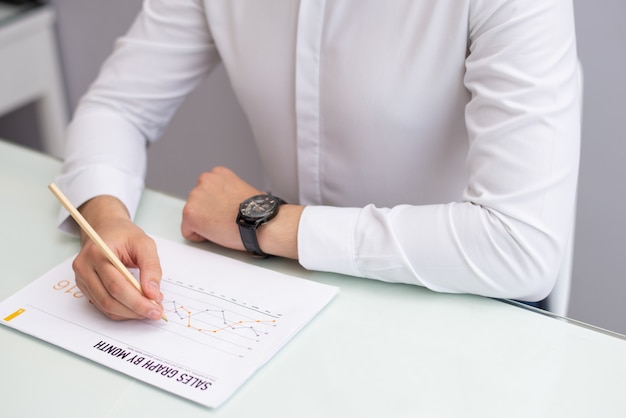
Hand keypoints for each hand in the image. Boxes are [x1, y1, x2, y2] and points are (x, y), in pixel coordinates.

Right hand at [72, 196, 163, 320]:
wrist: (107, 229)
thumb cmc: (125, 235)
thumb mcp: (145, 244)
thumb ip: (151, 267)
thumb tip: (153, 294)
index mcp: (97, 253)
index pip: (117, 285)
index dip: (137, 301)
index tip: (156, 308)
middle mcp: (84, 267)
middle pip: (109, 299)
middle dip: (135, 310)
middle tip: (155, 312)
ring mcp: (81, 278)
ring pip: (105, 306)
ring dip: (128, 313)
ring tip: (148, 310)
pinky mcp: (84, 287)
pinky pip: (102, 305)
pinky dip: (121, 310)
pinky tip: (136, 307)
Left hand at [181, 166, 261, 249]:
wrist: (260, 222)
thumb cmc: (258, 211)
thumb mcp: (247, 189)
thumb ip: (232, 191)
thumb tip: (235, 200)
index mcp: (218, 174)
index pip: (208, 191)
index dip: (217, 205)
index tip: (226, 211)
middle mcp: (204, 180)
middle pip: (198, 202)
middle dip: (209, 212)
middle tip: (224, 220)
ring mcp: (195, 197)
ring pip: (193, 216)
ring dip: (204, 223)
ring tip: (223, 226)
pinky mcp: (190, 214)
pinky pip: (188, 231)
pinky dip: (199, 236)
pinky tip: (216, 233)